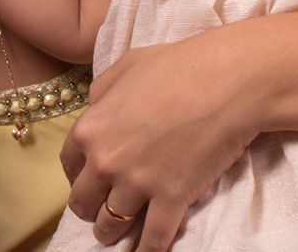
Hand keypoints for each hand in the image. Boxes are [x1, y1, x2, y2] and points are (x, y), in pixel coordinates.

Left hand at [60, 34, 259, 251]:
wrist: (228, 79)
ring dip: (114, 232)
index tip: (88, 184)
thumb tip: (96, 107)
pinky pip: (152, 239)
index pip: (69, 167)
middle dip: (92, 209)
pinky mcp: (171, 198)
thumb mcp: (127, 65)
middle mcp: (107, 160)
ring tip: (120, 234)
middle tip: (102, 212)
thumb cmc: (181, 65)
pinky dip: (147, 251)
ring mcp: (138, 183)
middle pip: (84, 203)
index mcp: (92, 127)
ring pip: (112, 226)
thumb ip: (103, 90)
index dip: (78, 178)